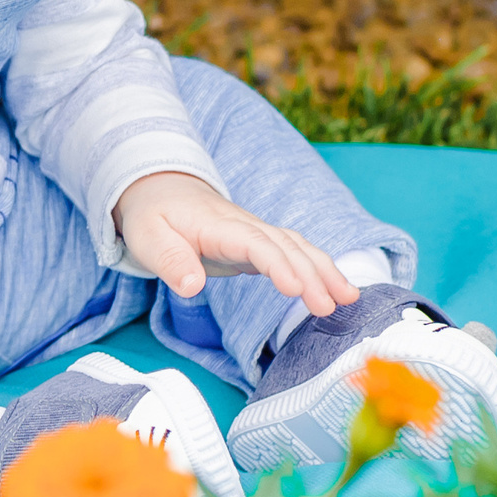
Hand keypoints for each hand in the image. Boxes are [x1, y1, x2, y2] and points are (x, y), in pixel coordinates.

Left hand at [112, 171, 358, 315]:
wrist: (160, 189)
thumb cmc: (153, 216)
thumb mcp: (147, 237)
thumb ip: (169, 260)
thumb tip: (191, 285)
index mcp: (219, 225)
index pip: (255, 243)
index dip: (277, 265)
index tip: (296, 289)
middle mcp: (244, 226)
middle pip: (286, 246)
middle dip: (312, 274)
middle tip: (330, 307)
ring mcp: (254, 232)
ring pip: (297, 246)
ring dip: (324, 269)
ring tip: (349, 298)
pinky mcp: (257, 242)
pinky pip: (293, 251)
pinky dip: (317, 267)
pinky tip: (335, 288)